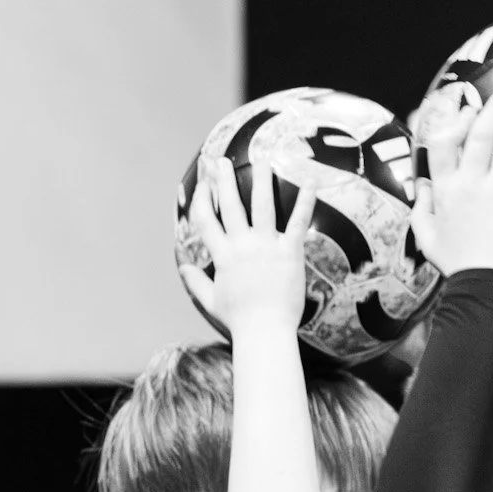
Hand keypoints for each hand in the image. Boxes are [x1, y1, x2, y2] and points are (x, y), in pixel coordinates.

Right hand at [180, 156, 315, 333]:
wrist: (265, 331)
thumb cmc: (239, 319)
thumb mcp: (211, 301)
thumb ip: (196, 282)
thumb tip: (182, 268)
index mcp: (222, 256)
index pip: (206, 219)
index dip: (202, 199)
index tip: (203, 183)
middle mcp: (242, 246)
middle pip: (230, 205)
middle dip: (223, 180)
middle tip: (221, 161)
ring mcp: (266, 247)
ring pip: (262, 205)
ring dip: (261, 180)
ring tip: (262, 160)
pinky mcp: (290, 253)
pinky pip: (297, 222)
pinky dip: (305, 201)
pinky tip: (310, 182)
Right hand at [411, 84, 492, 281]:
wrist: (484, 288)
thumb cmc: (457, 266)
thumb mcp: (427, 238)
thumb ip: (423, 208)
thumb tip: (424, 186)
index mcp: (447, 189)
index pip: (445, 143)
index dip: (457, 122)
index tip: (470, 110)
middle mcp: (471, 183)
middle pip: (482, 134)